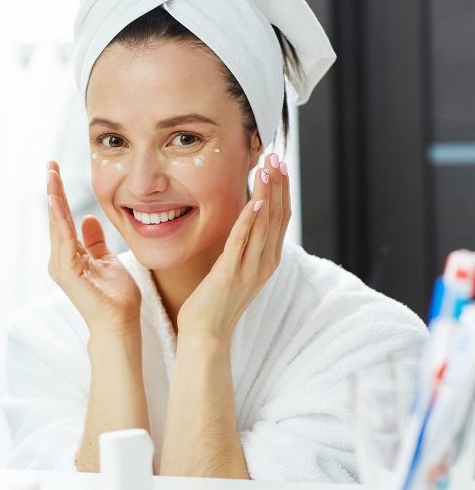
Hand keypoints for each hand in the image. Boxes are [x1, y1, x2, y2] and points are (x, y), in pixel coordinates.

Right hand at [46, 161, 140, 334]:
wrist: (120, 325)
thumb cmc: (116, 298)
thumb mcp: (107, 260)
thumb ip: (95, 241)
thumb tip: (88, 219)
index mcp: (70, 256)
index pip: (63, 219)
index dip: (60, 195)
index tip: (56, 171)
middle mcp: (61, 260)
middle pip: (55, 218)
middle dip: (52, 190)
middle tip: (49, 164)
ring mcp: (61, 266)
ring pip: (56, 225)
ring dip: (53, 198)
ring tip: (51, 174)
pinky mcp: (67, 272)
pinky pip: (63, 239)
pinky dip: (59, 218)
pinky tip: (56, 200)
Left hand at [177, 154, 290, 339]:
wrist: (206, 333)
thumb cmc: (216, 301)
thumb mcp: (235, 268)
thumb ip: (244, 246)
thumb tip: (245, 220)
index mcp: (267, 260)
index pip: (280, 218)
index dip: (282, 190)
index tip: (280, 164)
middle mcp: (264, 263)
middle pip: (277, 216)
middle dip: (278, 184)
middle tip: (276, 156)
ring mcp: (249, 269)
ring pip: (263, 224)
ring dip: (266, 194)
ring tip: (268, 168)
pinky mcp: (231, 273)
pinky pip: (242, 242)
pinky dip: (249, 221)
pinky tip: (254, 201)